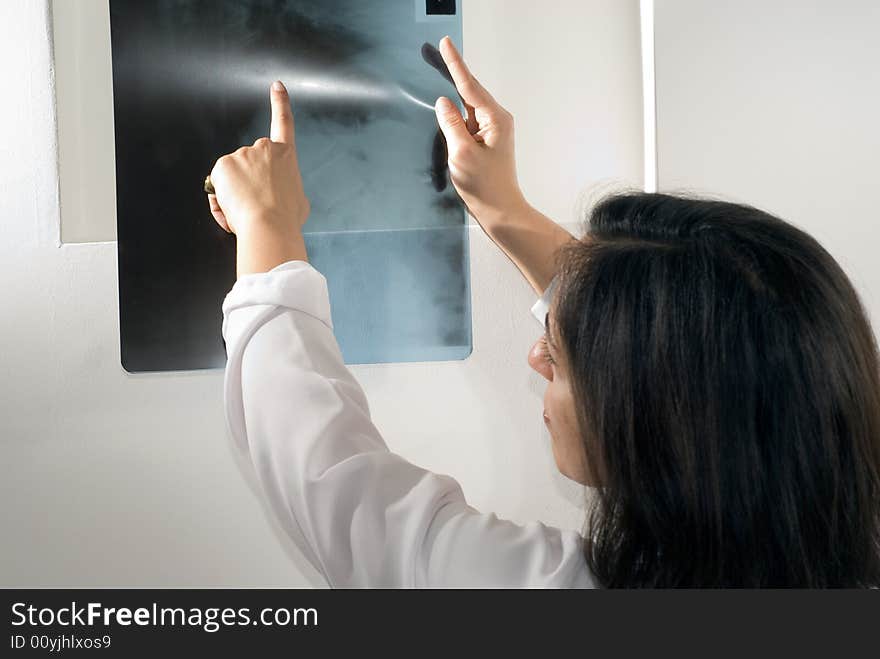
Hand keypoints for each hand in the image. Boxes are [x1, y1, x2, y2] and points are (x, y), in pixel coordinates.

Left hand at [207, 81, 309, 236]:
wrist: (269, 225)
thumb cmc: (286, 218)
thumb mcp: (298, 201)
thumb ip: (286, 188)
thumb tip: (278, 193)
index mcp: (286, 155)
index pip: (284, 122)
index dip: (280, 103)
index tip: (277, 86)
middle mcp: (265, 148)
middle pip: (249, 161)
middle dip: (247, 179)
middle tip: (255, 203)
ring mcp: (242, 154)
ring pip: (232, 174)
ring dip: (234, 190)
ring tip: (247, 210)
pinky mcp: (223, 164)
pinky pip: (217, 183)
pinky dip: (221, 196)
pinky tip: (234, 206)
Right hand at [434, 36, 528, 225]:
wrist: (501, 212)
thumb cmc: (484, 187)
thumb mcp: (461, 153)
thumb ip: (451, 124)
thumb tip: (443, 103)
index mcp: (495, 119)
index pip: (469, 86)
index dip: (455, 64)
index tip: (445, 44)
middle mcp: (497, 120)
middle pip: (470, 92)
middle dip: (453, 75)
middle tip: (436, 52)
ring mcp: (493, 131)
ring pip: (467, 109)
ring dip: (453, 104)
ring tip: (441, 100)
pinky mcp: (486, 142)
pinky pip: (467, 124)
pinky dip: (455, 121)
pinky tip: (446, 121)